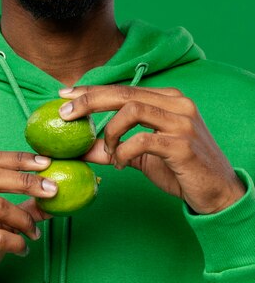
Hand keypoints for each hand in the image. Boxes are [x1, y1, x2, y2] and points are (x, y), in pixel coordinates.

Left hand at [59, 85, 244, 214]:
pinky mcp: (182, 144)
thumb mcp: (141, 155)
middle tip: (65, 113)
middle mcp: (176, 103)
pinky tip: (121, 164)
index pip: (123, 89)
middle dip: (89, 101)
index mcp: (168, 99)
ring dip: (110, 132)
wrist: (218, 193)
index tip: (65, 95)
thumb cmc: (180, 169)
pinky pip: (141, 140)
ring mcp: (181, 122)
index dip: (92, 90)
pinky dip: (123, 152)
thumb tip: (79, 149)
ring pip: (132, 111)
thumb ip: (113, 147)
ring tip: (107, 150)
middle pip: (124, 93)